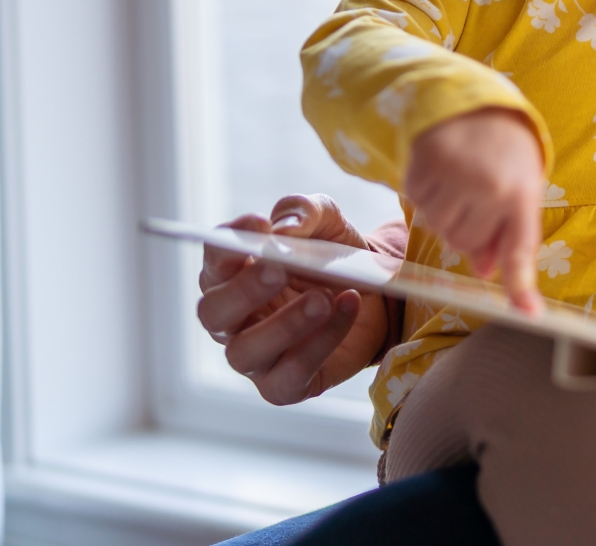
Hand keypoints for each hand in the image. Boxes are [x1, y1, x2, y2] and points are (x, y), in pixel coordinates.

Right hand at [197, 194, 388, 404]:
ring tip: (323, 299)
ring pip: (244, 352)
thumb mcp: (327, 222)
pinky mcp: (284, 386)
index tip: (258, 224)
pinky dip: (319, 344)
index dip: (228, 244)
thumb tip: (283, 228)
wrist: (379, 297)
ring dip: (284, 324)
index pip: (214, 260)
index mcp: (233, 275)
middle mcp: (233, 319)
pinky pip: (289, 375)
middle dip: (244, 290)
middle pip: (213, 312)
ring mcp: (255, 357)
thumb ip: (304, 212)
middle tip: (279, 269)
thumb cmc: (335, 257)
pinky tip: (346, 309)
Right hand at [405, 107, 545, 312]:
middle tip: (477, 194)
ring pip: (439, 227)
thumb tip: (486, 272)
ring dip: (445, 211)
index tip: (528, 314)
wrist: (476, 103)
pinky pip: (417, 204)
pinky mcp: (423, 166)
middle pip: (465, 242)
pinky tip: (442, 170)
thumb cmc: (504, 152)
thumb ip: (506, 232)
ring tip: (461, 179)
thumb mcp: (519, 187)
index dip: (522, 284)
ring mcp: (455, 176)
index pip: (521, 248)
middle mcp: (491, 186)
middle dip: (468, 227)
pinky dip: (426, 193)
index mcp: (522, 192)